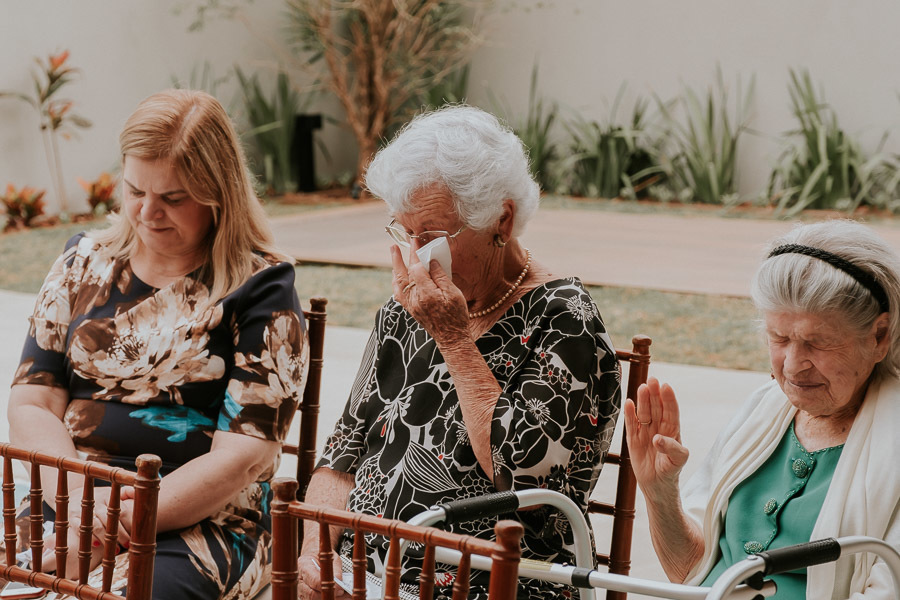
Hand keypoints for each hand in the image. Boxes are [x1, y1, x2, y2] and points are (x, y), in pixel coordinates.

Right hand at [40, 486, 130, 575]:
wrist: (76, 496)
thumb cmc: (101, 498)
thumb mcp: (113, 493)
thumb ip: (127, 493)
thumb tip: (141, 491)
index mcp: (108, 497)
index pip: (121, 511)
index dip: (129, 524)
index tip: (136, 534)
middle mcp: (95, 502)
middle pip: (110, 520)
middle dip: (120, 534)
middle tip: (128, 545)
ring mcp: (82, 510)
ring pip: (96, 526)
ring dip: (106, 540)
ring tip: (116, 550)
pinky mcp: (72, 518)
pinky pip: (81, 529)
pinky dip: (90, 537)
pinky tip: (97, 545)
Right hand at [297, 552, 346, 598]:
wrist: (312, 556)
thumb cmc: (320, 555)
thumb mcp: (330, 557)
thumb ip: (335, 569)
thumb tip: (340, 583)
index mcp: (303, 565)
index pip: (314, 580)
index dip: (327, 586)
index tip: (339, 588)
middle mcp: (299, 579)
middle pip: (312, 594)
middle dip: (327, 595)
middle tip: (341, 593)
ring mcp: (301, 589)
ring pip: (313, 599)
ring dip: (328, 598)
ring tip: (342, 596)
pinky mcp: (305, 595)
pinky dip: (326, 598)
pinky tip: (337, 596)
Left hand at [390, 245, 469, 345]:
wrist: (451, 338)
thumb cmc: (456, 316)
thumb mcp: (453, 294)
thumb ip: (441, 276)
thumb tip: (431, 261)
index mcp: (426, 293)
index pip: (416, 268)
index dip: (415, 254)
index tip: (416, 242)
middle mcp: (414, 299)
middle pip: (405, 273)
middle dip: (401, 257)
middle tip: (396, 244)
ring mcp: (410, 305)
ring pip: (398, 282)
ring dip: (395, 267)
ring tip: (393, 253)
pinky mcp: (410, 309)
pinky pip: (398, 293)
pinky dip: (396, 281)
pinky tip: (396, 275)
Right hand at [624, 377, 689, 500]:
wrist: (657, 486)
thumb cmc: (671, 471)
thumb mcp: (678, 461)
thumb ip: (672, 448)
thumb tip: (657, 438)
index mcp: (673, 430)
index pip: (671, 411)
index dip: (669, 399)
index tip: (666, 387)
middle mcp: (659, 428)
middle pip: (656, 407)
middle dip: (654, 394)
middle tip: (652, 380)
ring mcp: (646, 432)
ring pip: (644, 412)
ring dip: (643, 400)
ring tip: (642, 388)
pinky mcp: (633, 439)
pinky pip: (631, 424)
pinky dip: (629, 414)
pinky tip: (628, 402)